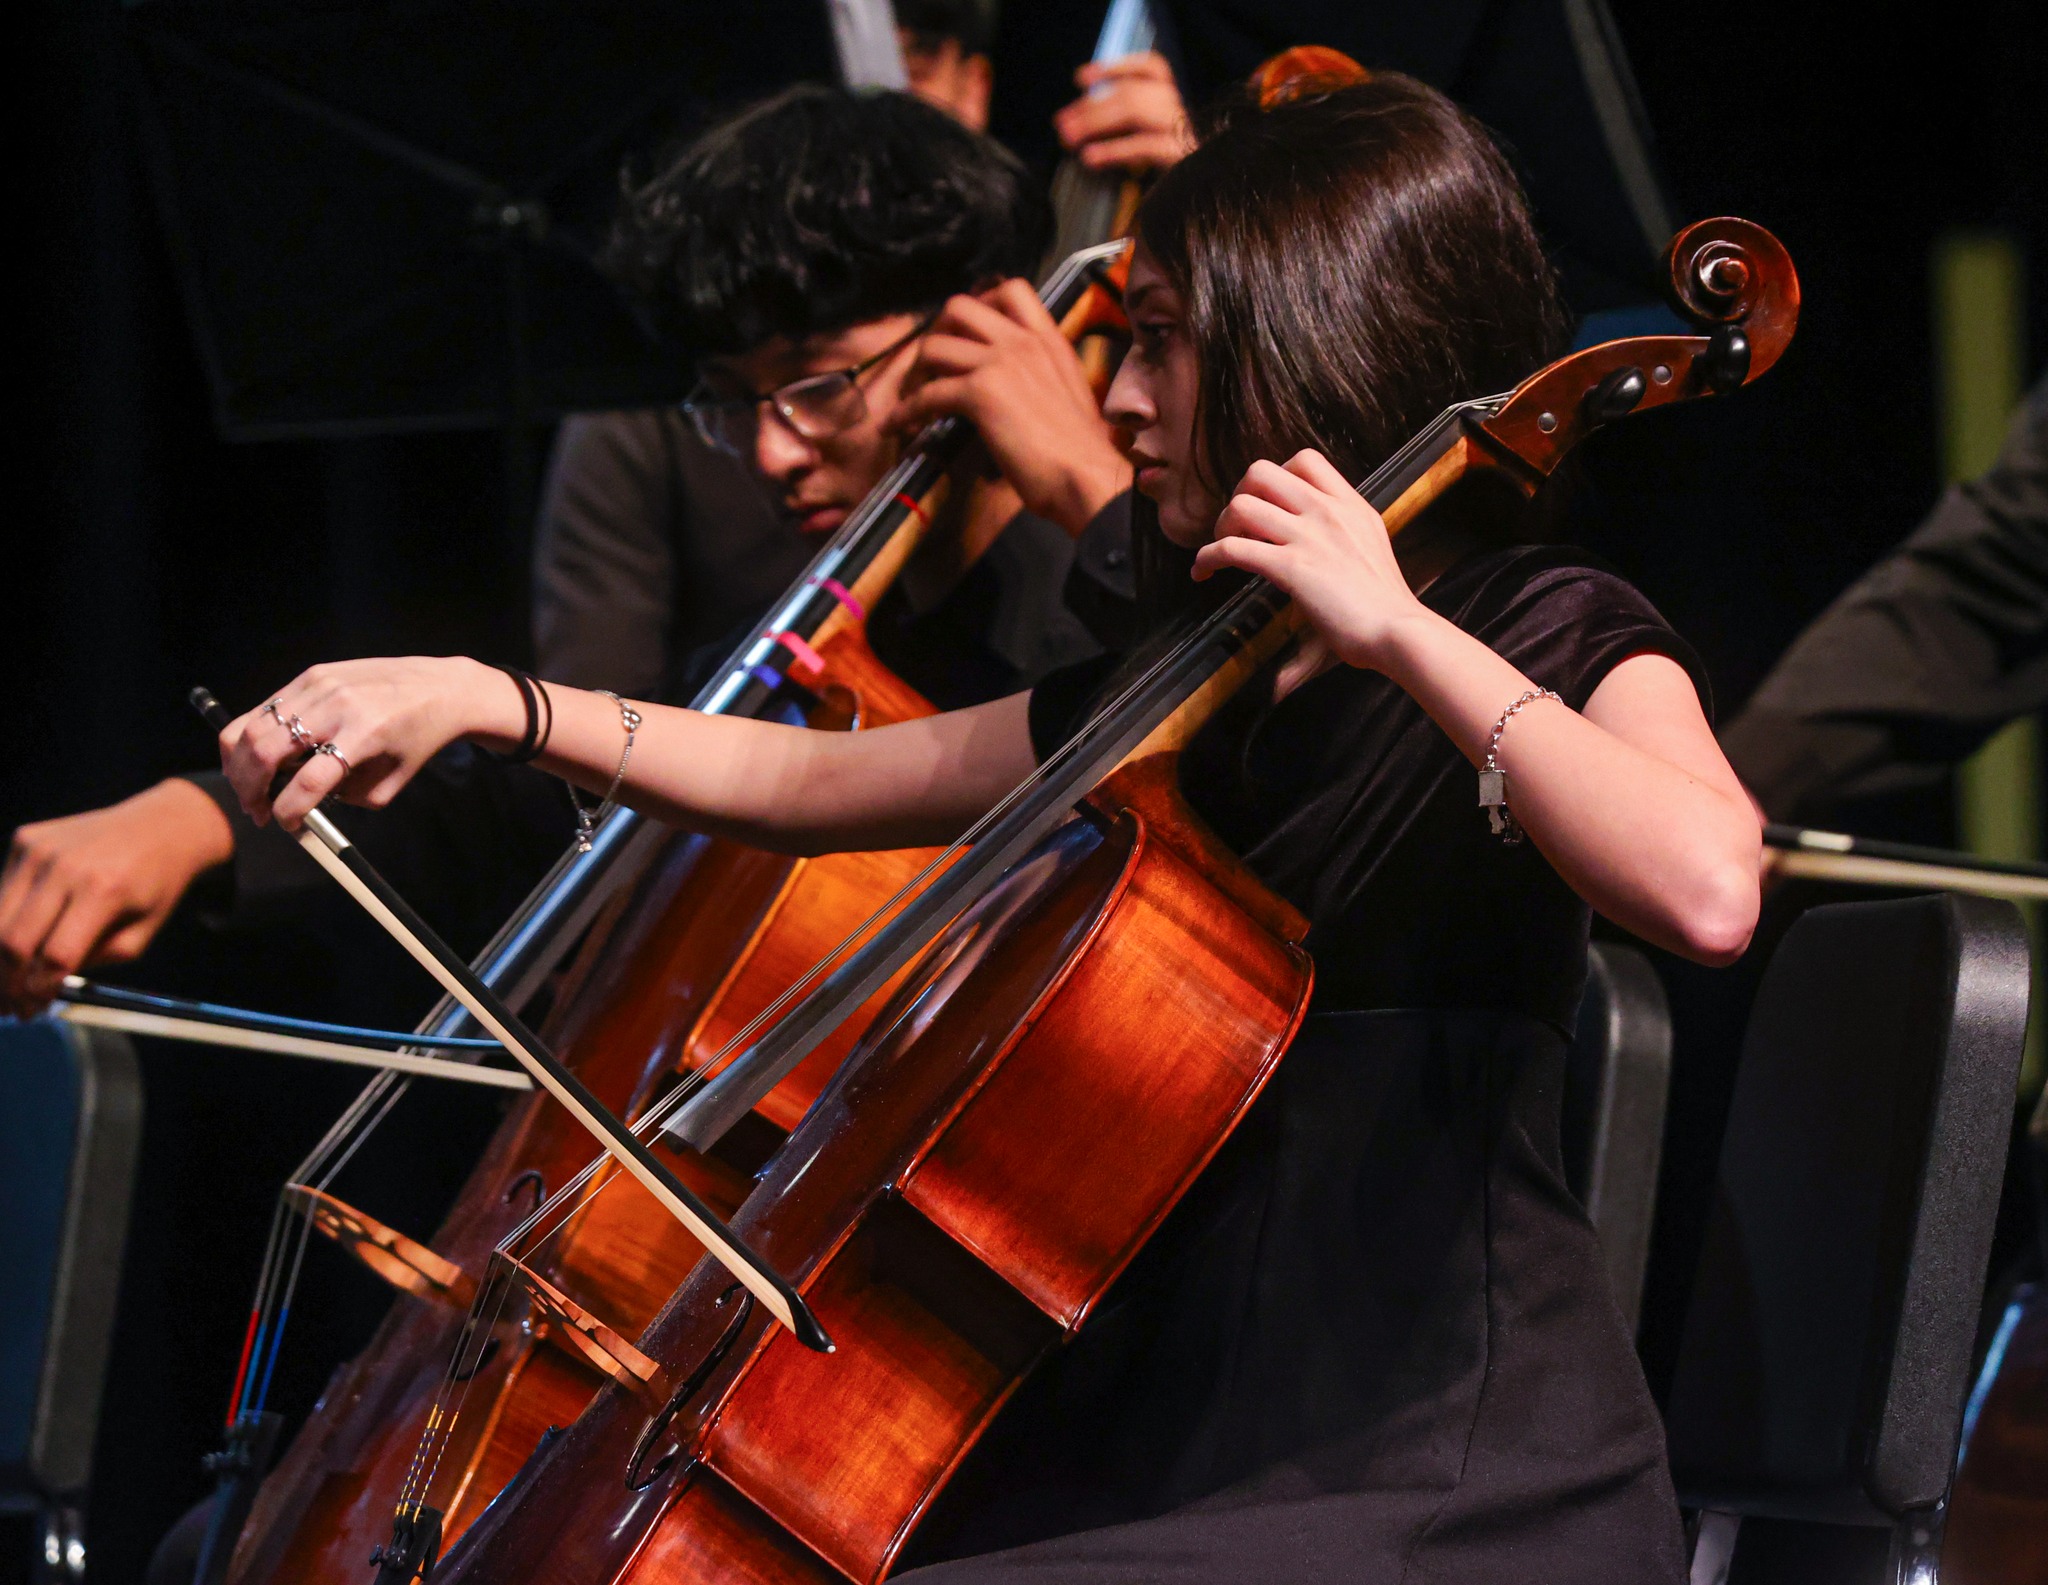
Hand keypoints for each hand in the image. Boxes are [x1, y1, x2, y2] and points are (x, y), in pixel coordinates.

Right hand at [0, 780, 234, 1013]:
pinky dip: (4, 922)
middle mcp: (65, 866)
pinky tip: (16, 942)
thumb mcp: (140, 934)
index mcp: (103, 891)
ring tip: (3, 986)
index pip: (55, 955)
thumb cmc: (155, 886)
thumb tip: (40, 985)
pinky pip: (2, 892)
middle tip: (7, 1008)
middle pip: (13, 941)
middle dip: (6, 983)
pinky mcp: (26, 839)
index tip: (33, 1010)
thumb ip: (94, 961)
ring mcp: (40, 849)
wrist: (161, 825)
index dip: (38, 990)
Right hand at [221, 657, 518, 830]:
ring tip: (249, 788)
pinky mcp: (310, 675)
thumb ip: (345, 796)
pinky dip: (249, 738)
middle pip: (264, 752)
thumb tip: (299, 803)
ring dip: (239, 765)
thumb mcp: (391, 781)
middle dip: (249, 790)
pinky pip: (263, 708)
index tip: (284, 825)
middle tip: (255, 811)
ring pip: (251, 728)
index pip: (309, 782)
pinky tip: (253, 758)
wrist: (439, 688)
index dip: (288, 811)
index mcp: (364, 736)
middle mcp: (336, 707)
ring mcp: (319, 686)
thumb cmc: (417, 740)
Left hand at [891, 280, 1127, 534]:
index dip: (978, 305)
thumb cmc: (1081, 453)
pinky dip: (905, 410)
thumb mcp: (1067, 396)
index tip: (965, 333)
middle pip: (959, 307)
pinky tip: (897, 426)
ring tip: (910, 396)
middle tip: (931, 364)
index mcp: (1049, 341)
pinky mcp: (981, 393)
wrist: (1087, 477)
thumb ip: (1041, 377)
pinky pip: (927, 393)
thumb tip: (1014, 389)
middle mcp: (1024, 342)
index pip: (1011, 290)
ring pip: (934, 345)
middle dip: (936, 332)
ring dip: (914, 372)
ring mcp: (1001, 363)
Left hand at [1054, 53, 1194, 173]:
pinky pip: (1144, 145)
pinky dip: (1113, 149)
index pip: (1154, 69)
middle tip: (1061, 123)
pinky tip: (1090, 157)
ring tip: (1069, 138)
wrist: (1203, 216)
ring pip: (1135, 110)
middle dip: (1091, 105)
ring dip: (1095, 121)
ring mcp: (1187, 135)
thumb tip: (1083, 119)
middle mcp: (1185, 114)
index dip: (1116, 67)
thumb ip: (1125, 129)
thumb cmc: (1171, 185)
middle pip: (1133, 92)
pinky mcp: (1184, 160)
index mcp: (1177, 107)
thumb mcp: (1147, 151)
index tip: (1080, 78)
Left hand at [1193, 450, 1436, 671]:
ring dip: (1221, 527)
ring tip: (1221, 550)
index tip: (1268, 504)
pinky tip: (1203, 573)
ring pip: (1241, 505)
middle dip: (1239, 494)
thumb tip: (1320, 552)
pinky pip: (1232, 548)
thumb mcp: (1371, 551)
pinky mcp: (1291, 568)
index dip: (1274, 477)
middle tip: (1238, 525)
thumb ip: (1343, 538)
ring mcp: (1309, 537)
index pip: (1304, 459)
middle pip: (1261, 471)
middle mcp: (1327, 512)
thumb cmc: (1386, 605)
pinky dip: (1207, 558)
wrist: (1398, 631)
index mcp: (1350, 505)